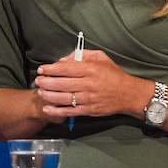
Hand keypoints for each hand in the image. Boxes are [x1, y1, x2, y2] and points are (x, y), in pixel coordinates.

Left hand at [34, 49, 149, 118]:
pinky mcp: (90, 110)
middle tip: (38, 81)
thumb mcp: (101, 58)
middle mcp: (89, 84)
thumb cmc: (113, 74)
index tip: (41, 69)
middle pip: (61, 84)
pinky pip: (70, 111)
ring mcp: (89, 98)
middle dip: (46, 82)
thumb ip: (81, 56)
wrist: (129, 94)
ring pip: (63, 98)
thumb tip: (62, 61)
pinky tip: (47, 109)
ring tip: (40, 92)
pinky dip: (57, 111)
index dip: (50, 69)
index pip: (65, 69)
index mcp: (91, 70)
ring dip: (48, 95)